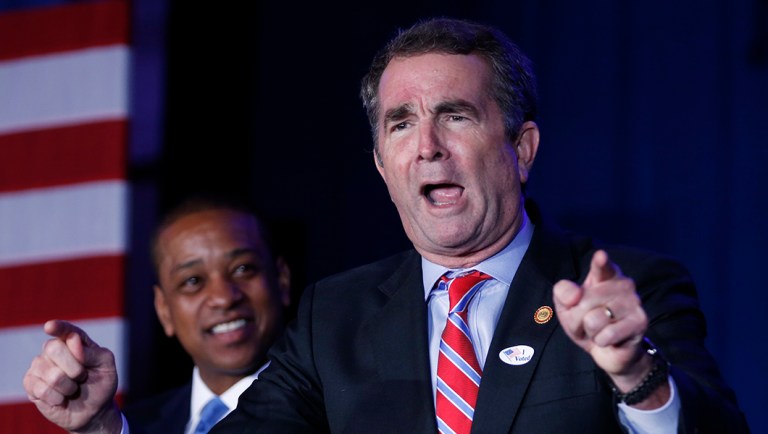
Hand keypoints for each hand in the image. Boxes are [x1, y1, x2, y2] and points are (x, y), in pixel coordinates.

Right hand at [22, 320, 121, 432]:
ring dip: (68, 386)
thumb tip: (73, 340)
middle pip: (53, 348)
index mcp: (75, 341)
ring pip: (50, 373)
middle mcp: (54, 350)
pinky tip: (61, 399)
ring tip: (72, 389)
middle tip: (82, 377)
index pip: (66, 330)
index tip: (50, 327)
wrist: (93, 409)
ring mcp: (40, 366)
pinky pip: (41, 389)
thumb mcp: (106, 366)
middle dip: (74, 368)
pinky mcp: (31, 383)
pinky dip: (57, 397)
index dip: (58, 327)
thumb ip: (92, 352)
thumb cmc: (101, 383)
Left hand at [553, 250, 652, 390]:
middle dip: (577, 318)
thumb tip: (575, 295)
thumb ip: (563, 293)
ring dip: (590, 331)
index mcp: (605, 275)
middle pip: (584, 301)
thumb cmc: (585, 321)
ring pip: (594, 320)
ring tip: (599, 330)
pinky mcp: (640, 322)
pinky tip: (610, 339)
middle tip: (586, 322)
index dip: (600, 263)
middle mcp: (623, 284)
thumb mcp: (566, 306)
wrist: (608, 349)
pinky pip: (606, 335)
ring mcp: (634, 302)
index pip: (602, 268)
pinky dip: (601, 341)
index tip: (600, 256)